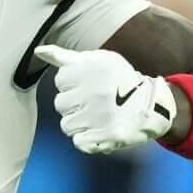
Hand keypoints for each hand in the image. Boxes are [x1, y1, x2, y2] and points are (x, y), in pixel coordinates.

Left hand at [36, 44, 174, 155]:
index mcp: (93, 69)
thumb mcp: (99, 60)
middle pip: (60, 104)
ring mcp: (102, 115)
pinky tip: (99, 130)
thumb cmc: (120, 81)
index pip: (60, 80)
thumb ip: (67, 57)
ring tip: (97, 117)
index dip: (72, 85)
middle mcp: (96, 91)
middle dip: (73, 105)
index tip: (88, 85)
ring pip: (67, 125)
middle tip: (94, 103)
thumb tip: (39, 50)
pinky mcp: (109, 135)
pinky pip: (79, 143)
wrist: (153, 105)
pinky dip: (87, 140)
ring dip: (79, 124)